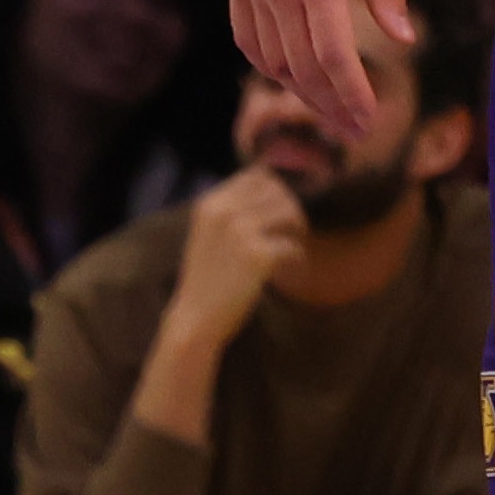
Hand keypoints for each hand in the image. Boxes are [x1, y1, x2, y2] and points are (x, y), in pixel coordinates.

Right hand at [168, 172, 309, 342]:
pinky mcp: (258, 256)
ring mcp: (241, 232)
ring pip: (290, 212)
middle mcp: (224, 212)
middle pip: (277, 191)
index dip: (277, 189)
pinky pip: (293, 246)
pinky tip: (293, 269)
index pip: (256, 176)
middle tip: (294, 230)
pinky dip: (298, 258)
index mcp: (210, 204)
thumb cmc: (207, 279)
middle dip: (291, 208)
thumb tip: (271, 184)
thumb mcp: (209, 234)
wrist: (196, 318)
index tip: (283, 207)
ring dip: (298, 230)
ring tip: (293, 246)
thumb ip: (232, 211)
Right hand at [226, 0, 414, 150]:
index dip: (353, 95)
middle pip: (302, 68)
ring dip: (300, 92)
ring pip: (271, 60)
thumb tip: (405, 41)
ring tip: (330, 112)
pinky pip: (247, 37)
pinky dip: (269, 65)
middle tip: (357, 132)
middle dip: (331, 106)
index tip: (372, 122)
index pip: (335, 57)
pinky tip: (291, 76)